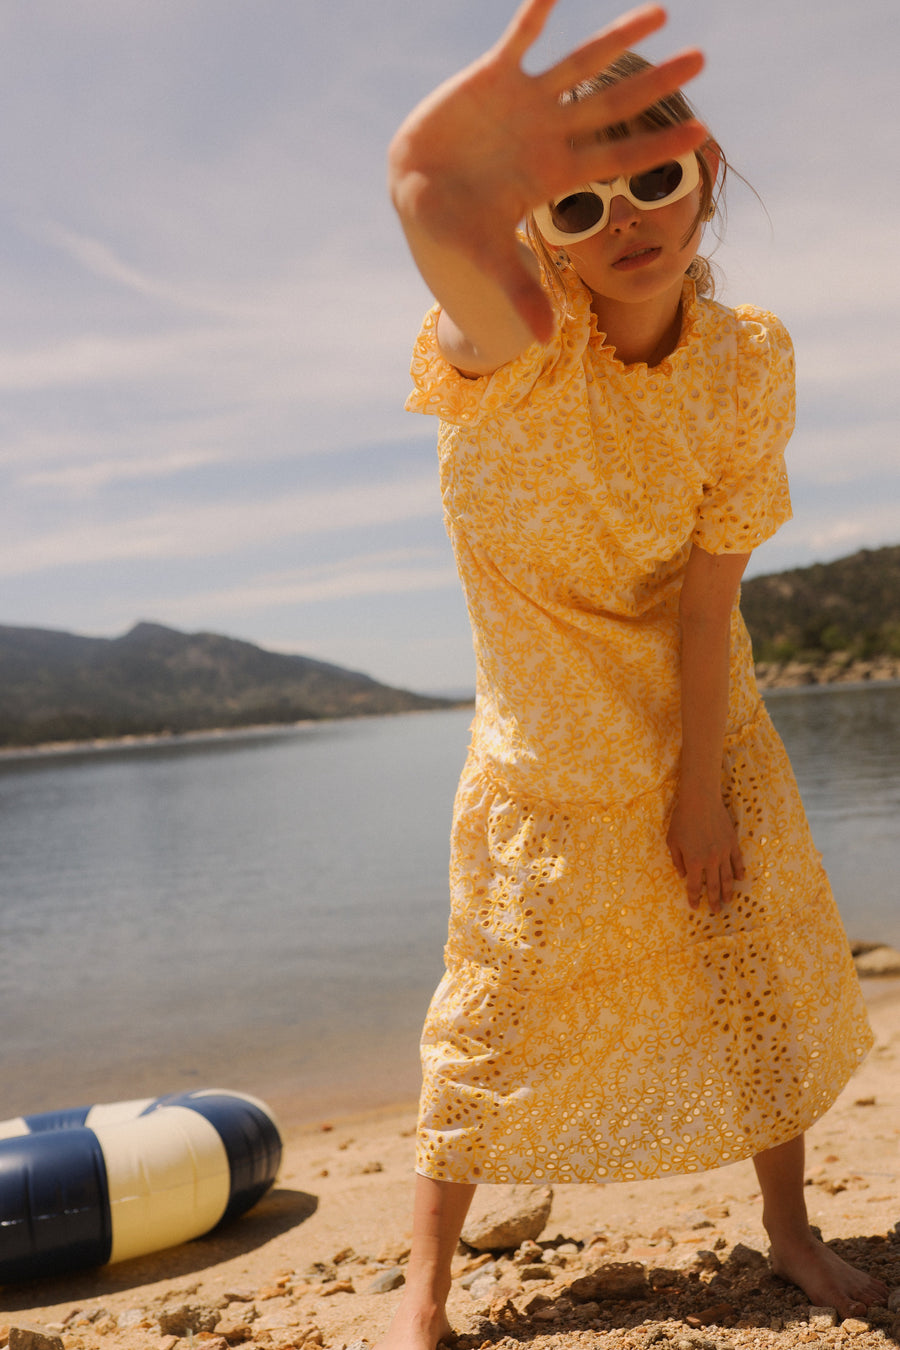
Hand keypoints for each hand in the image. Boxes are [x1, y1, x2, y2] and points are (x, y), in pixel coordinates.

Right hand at [389, 0, 704, 341]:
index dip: (657, 145)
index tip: (701, 132)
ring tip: (661, 12)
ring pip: (581, 64)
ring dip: (618, 39)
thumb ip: (521, 289)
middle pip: (613, 105)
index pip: (618, 157)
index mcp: (557, 172)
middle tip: (701, 58)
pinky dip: (538, 11)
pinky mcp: (493, 76)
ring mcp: (525, 101)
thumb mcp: (489, 256)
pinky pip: (521, 36)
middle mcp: (551, 131)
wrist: (415, 189)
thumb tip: (549, 340)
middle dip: (655, 83)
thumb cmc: (456, 225)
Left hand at [667, 792, 744, 913]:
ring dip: (728, 891)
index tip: (694, 907)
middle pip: (713, 886)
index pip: (694, 886)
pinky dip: (739, 872)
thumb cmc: (682, 819)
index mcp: (693, 862)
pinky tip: (740, 880)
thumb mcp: (672, 841)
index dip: (694, 898)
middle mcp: (710, 861)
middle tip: (716, 911)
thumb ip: (677, 861)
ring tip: (728, 901)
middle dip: (714, 901)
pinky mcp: (733, 843)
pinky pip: (738, 862)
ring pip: (728, 877)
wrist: (700, 800)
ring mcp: (724, 853)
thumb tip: (682, 876)